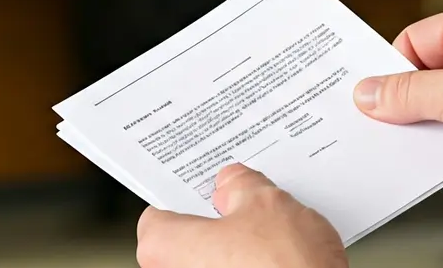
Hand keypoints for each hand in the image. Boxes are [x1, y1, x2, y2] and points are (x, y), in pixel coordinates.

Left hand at [136, 164, 346, 267]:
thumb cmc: (283, 267)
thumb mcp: (265, 204)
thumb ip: (240, 186)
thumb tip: (232, 184)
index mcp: (164, 247)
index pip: (159, 212)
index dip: (187, 196)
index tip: (207, 186)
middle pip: (189, 239)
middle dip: (217, 221)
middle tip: (244, 202)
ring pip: (215, 261)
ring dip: (238, 248)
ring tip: (273, 230)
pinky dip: (253, 266)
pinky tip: (281, 257)